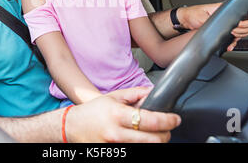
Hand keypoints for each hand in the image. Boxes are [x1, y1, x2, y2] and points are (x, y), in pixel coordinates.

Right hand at [66, 87, 180, 142]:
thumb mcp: (114, 97)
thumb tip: (154, 92)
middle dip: (166, 134)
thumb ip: (135, 94)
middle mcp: (117, 134)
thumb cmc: (93, 112)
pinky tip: (142, 139)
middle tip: (168, 128)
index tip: (175, 119)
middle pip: (154, 140)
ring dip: (156, 142)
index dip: (168, 120)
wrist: (72, 127)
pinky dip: (144, 146)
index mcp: (117, 115)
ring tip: (154, 134)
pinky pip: (136, 152)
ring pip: (148, 149)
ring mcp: (115, 148)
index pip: (151, 120)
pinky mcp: (114, 155)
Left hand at [179, 3, 247, 50]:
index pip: (245, 8)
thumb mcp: (204, 17)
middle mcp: (228, 15)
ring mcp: (227, 23)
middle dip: (245, 27)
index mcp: (225, 8)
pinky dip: (234, 42)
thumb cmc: (192, 15)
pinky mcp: (223, 30)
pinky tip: (230, 45)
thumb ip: (217, 19)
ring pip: (244, 29)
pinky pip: (234, 36)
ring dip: (241, 35)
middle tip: (235, 31)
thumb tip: (230, 23)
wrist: (184, 20)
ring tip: (233, 37)